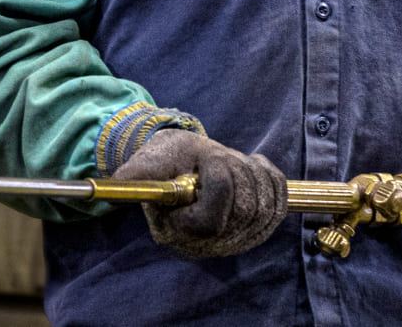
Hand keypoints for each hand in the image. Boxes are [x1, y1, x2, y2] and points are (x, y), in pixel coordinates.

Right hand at [112, 127, 286, 258]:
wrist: (183, 165)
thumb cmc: (164, 163)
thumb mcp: (147, 162)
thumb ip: (136, 174)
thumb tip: (121, 182)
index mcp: (179, 231)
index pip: (212, 220)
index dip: (213, 188)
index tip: (199, 165)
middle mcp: (210, 244)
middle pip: (246, 209)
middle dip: (234, 171)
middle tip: (213, 158)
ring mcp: (237, 240)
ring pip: (265, 204)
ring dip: (250, 172)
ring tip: (227, 163)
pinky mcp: (259, 227)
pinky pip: (280, 202)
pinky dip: (269, 177)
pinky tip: (250, 166)